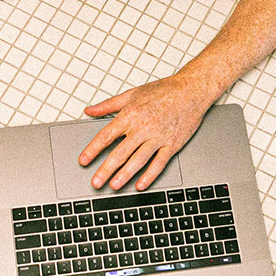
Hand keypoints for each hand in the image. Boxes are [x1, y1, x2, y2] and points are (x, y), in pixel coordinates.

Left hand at [80, 74, 214, 189]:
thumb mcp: (132, 93)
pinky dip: (150, 175)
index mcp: (131, 114)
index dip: (93, 150)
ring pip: (138, 160)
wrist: (191, 90)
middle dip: (106, 169)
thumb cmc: (164, 90)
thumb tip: (90, 110)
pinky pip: (159, 163)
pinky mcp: (172, 144)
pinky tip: (140, 184)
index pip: (106, 136)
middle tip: (96, 182)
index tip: (84, 160)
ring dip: (125, 175)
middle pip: (120, 152)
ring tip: (114, 185)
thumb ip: (108, 105)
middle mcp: (143, 127)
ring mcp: (158, 137)